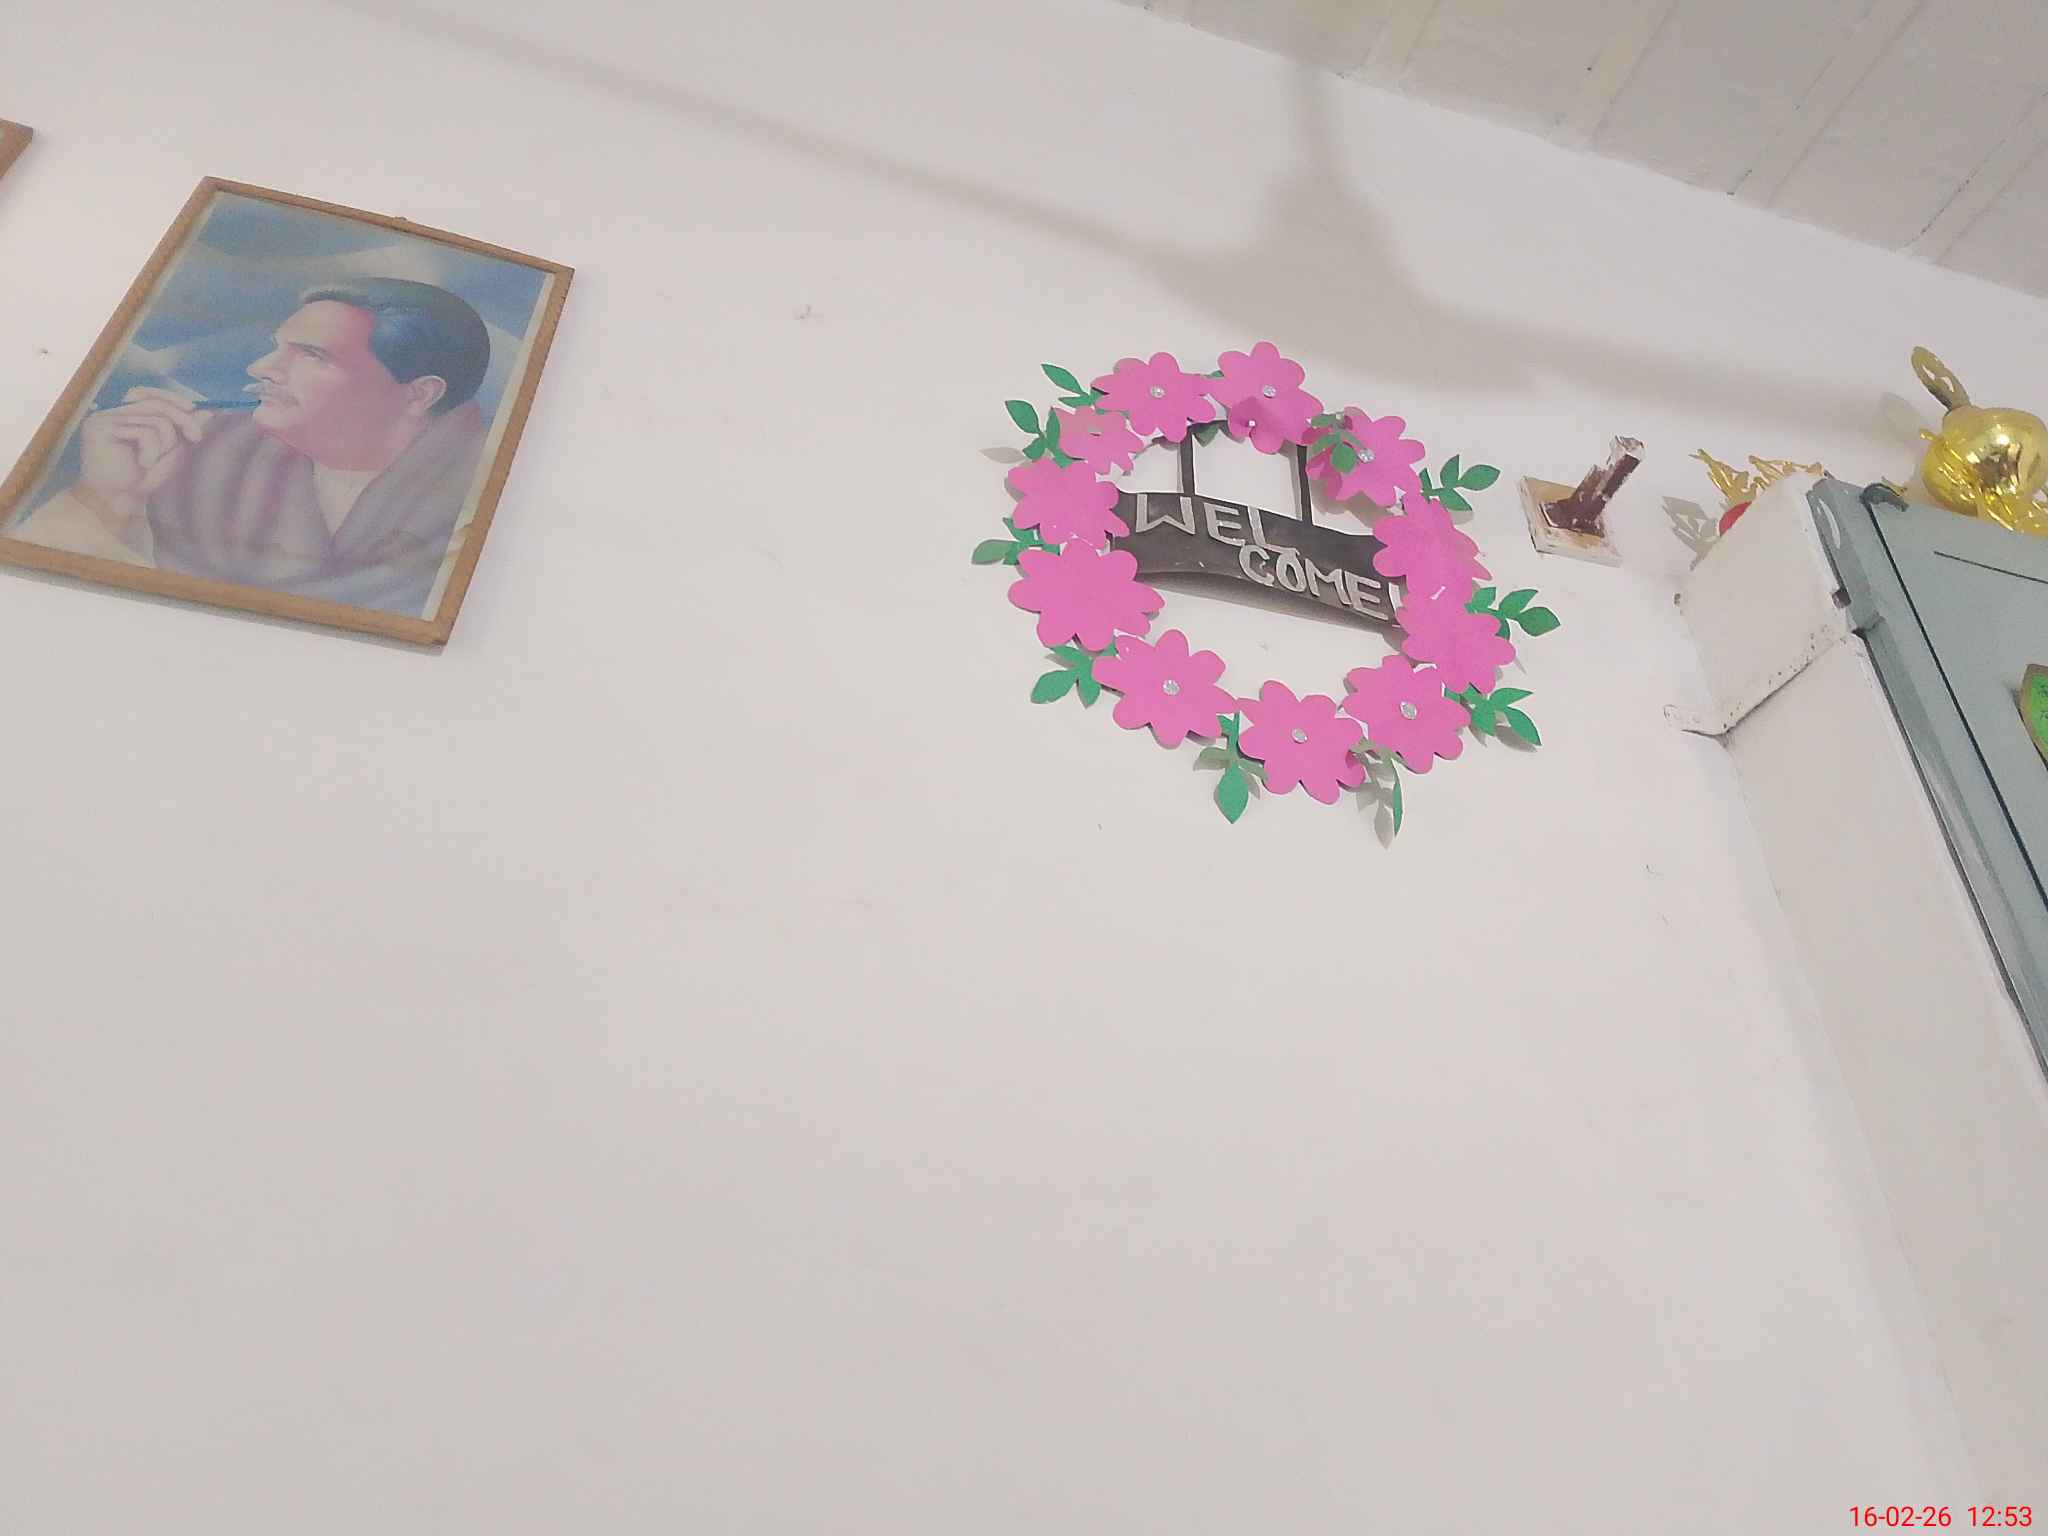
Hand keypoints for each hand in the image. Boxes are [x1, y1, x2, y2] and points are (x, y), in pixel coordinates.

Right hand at [76, 387, 213, 509]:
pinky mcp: (99, 428)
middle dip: (183, 420)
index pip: (146, 393)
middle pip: (156, 403)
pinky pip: (144, 432)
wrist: (114, 503)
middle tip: (197, 438)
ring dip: (166, 443)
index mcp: (123, 416)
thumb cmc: (140, 480)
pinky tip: (142, 464)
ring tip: (151, 462)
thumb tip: (206, 412)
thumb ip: (183, 433)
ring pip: (155, 419)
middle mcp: (110, 413)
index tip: (194, 409)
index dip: (171, 397)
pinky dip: (152, 451)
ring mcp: (103, 419)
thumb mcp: (169, 454)